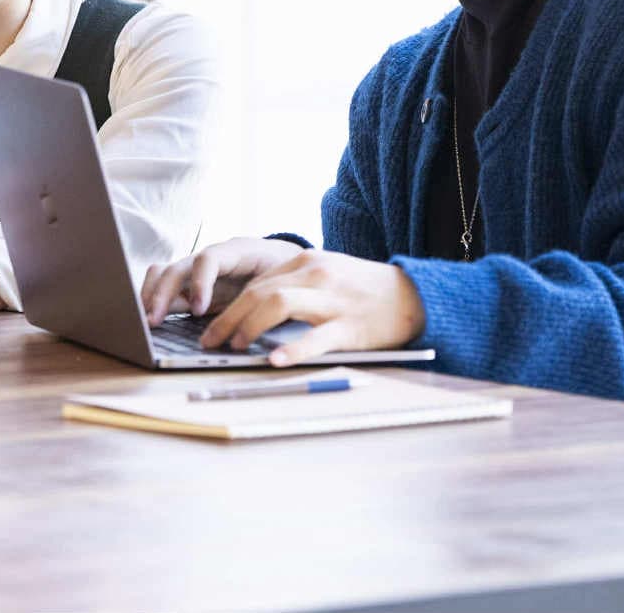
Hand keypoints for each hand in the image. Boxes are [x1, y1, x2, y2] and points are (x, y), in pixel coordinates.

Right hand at [140, 236, 306, 325]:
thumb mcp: (281, 281)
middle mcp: (209, 257)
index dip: (199, 283)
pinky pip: (164, 287)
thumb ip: (267, 295)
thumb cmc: (284, 271)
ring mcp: (197, 269)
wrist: (284, 260)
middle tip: (155, 320)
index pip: (208, 259)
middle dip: (162, 293)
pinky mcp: (190, 284)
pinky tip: (151, 320)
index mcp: (235, 252)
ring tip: (146, 322)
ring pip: (163, 273)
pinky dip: (154, 301)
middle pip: (177, 267)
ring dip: (151, 296)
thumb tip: (259, 319)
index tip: (198, 309)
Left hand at [163, 245, 425, 366]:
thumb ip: (291, 284)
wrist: (415, 294)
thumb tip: (251, 307)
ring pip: (278, 305)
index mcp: (304, 263)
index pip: (254, 284)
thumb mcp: (324, 274)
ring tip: (234, 348)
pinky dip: (293, 349)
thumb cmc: (363, 289)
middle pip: (258, 293)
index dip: (227, 306)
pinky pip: (317, 337)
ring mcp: (332, 299)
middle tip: (209, 342)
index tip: (208, 327)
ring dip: (249, 327)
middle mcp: (314, 275)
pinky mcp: (350, 325)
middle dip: (227, 319)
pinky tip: (274, 361)